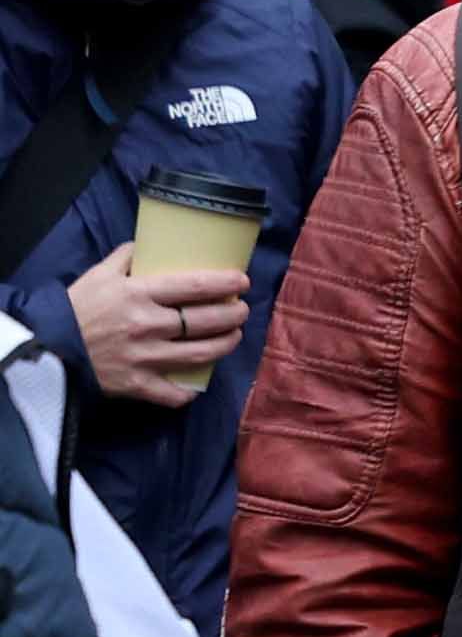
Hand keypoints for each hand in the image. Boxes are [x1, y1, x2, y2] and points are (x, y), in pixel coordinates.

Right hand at [68, 248, 245, 410]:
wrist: (44, 348)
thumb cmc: (74, 308)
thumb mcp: (100, 274)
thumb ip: (129, 256)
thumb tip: (154, 242)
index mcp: (138, 294)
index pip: (195, 287)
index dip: (226, 284)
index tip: (242, 281)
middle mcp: (146, 325)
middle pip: (205, 321)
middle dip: (233, 314)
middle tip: (242, 310)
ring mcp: (142, 358)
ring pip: (198, 354)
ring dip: (224, 345)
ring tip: (233, 336)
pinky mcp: (134, 385)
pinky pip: (170, 394)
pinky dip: (187, 392)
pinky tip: (197, 384)